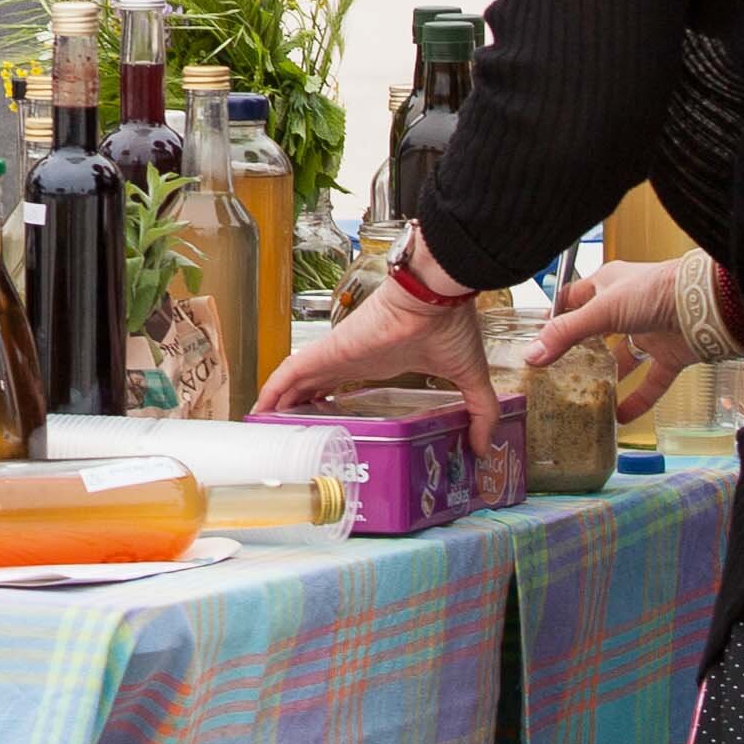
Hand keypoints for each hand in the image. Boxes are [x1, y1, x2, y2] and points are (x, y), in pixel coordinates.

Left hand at [258, 260, 494, 446]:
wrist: (435, 298)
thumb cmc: (448, 326)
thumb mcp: (467, 378)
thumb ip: (477, 411)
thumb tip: (484, 446)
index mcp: (379, 364)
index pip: (345, 387)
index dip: (330, 405)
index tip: (324, 428)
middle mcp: (352, 361)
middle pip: (314, 387)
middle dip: (298, 409)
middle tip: (288, 436)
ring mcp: (337, 356)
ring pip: (296, 382)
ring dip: (279, 403)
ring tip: (264, 429)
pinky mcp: (327, 352)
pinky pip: (289, 372)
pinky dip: (272, 389)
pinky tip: (259, 409)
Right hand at [531, 257, 701, 422]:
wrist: (707, 304)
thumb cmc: (655, 291)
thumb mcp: (602, 309)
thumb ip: (566, 334)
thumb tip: (531, 355)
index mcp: (607, 285)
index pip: (572, 299)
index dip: (554, 317)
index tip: (535, 339)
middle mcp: (627, 307)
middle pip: (596, 332)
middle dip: (578, 352)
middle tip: (554, 374)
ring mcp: (649, 332)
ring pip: (623, 359)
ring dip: (607, 378)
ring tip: (584, 398)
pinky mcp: (670, 355)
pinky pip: (650, 382)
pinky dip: (637, 400)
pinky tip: (621, 417)